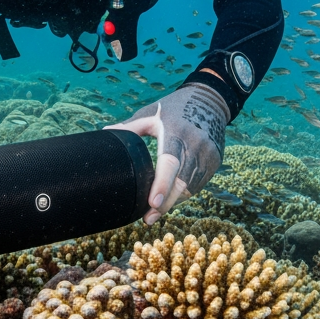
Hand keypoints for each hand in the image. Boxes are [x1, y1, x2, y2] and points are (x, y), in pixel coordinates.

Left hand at [107, 83, 229, 224]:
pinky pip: (198, 184)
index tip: (152, 204)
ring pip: (190, 188)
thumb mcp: (152, 113)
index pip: (170, 163)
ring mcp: (208, 155)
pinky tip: (171, 198)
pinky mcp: (214, 162)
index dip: (162, 185)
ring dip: (173, 201)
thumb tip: (105, 132)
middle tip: (146, 219)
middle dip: (164, 205)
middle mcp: (195, 145)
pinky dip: (183, 193)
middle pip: (181, 184)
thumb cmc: (174, 107)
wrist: (210, 100)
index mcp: (177, 133)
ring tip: (155, 211)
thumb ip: (130, 126)